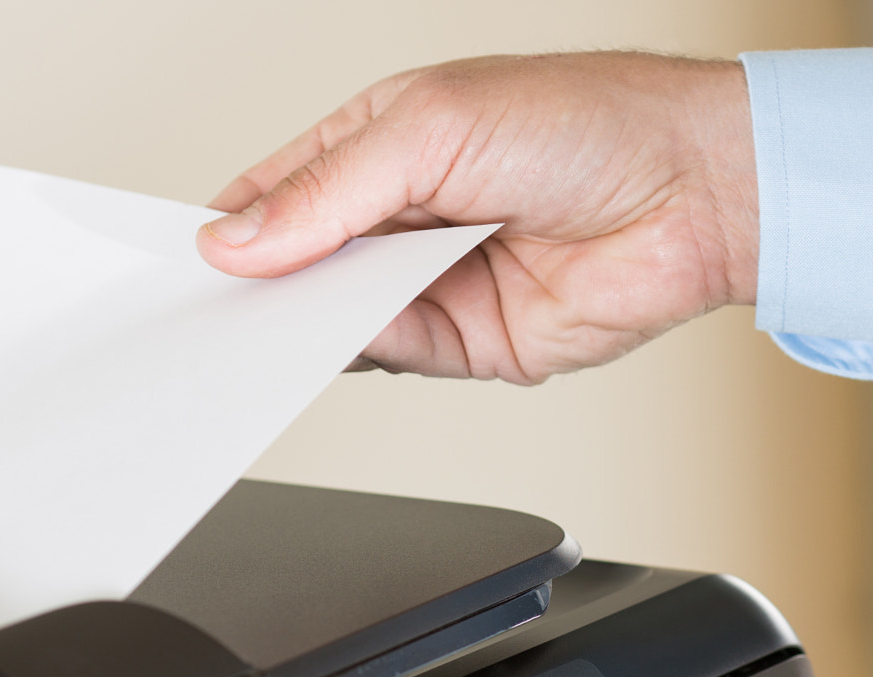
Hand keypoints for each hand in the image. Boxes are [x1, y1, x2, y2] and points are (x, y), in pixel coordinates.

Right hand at [193, 53, 756, 383]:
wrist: (695, 193)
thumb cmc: (587, 121)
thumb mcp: (430, 130)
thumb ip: (329, 193)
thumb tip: (239, 240)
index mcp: (384, 142)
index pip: (279, 191)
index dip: (228, 226)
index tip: (177, 260)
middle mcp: (405, 215)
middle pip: (301, 263)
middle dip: (254, 286)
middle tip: (196, 311)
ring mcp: (435, 281)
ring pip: (338, 317)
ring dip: (298, 327)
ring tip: (245, 336)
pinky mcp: (469, 342)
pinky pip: (391, 357)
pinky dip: (352, 358)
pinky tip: (319, 353)